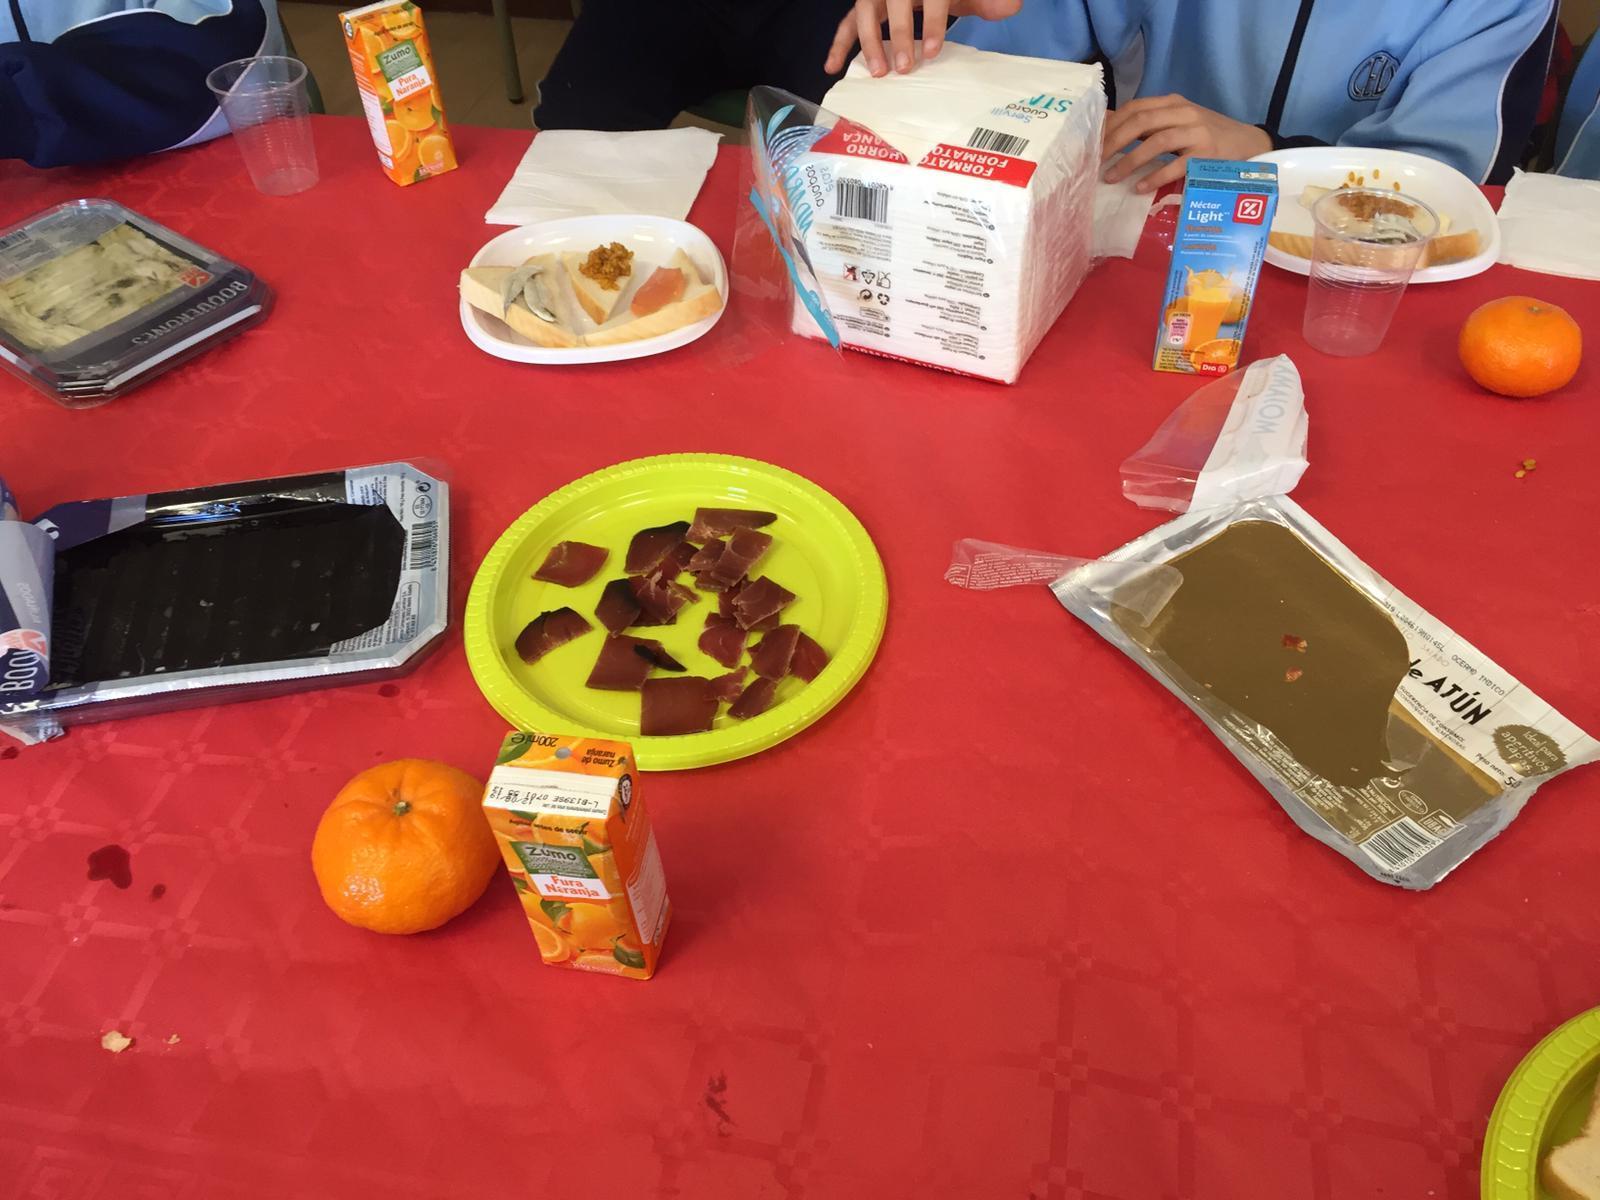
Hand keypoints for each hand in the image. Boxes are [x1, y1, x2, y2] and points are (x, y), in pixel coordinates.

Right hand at [824, 0, 1021, 77]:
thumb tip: (1012, 6)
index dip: (932, 22)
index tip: (933, 51)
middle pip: (893, 2)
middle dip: (897, 35)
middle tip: (903, 68)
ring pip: (865, 11)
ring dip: (868, 42)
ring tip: (877, 72)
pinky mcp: (864, 5)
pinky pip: (847, 22)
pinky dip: (839, 44)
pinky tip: (832, 67)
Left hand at [1102, 95, 1272, 192]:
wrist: (1249, 145)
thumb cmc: (1207, 137)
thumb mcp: (1178, 124)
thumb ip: (1149, 126)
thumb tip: (1108, 128)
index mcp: (1173, 103)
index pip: (1136, 108)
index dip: (1111, 124)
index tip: (1093, 142)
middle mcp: (1184, 113)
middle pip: (1141, 121)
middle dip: (1114, 141)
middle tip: (1096, 161)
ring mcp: (1197, 132)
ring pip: (1156, 141)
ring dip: (1129, 161)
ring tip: (1111, 178)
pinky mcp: (1207, 154)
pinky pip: (1176, 165)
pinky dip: (1155, 176)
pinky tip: (1139, 187)